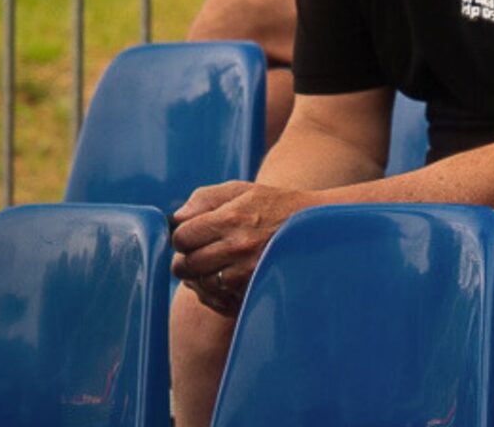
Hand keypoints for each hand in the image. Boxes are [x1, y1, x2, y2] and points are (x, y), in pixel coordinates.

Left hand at [169, 181, 312, 314]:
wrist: (317, 229)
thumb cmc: (274, 207)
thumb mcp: (241, 191)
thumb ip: (204, 199)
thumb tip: (176, 218)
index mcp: (231, 219)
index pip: (182, 237)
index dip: (182, 236)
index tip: (191, 235)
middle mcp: (238, 248)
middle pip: (186, 265)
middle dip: (187, 259)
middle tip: (199, 253)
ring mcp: (247, 275)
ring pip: (200, 286)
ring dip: (200, 278)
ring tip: (213, 266)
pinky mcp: (255, 294)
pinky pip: (218, 302)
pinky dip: (216, 294)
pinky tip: (226, 279)